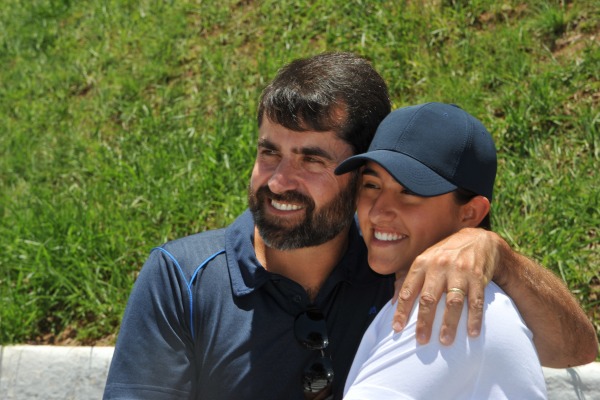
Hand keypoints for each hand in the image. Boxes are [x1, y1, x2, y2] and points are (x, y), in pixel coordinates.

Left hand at [392, 228, 498, 344]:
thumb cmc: (444, 255)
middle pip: (429, 298)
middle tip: (421, 340)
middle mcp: (439, 267)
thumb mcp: (424, 260)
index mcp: (422, 264)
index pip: (408, 289)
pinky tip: (472, 333)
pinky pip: (476, 301)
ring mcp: (459, 272)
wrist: (478, 240)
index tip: (397, 328)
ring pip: (452, 302)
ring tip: (445, 341)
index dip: (401, 310)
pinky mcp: (478, 278)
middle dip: (424, 321)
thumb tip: (392, 302)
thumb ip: (407, 279)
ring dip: (449, 324)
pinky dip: (474, 318)